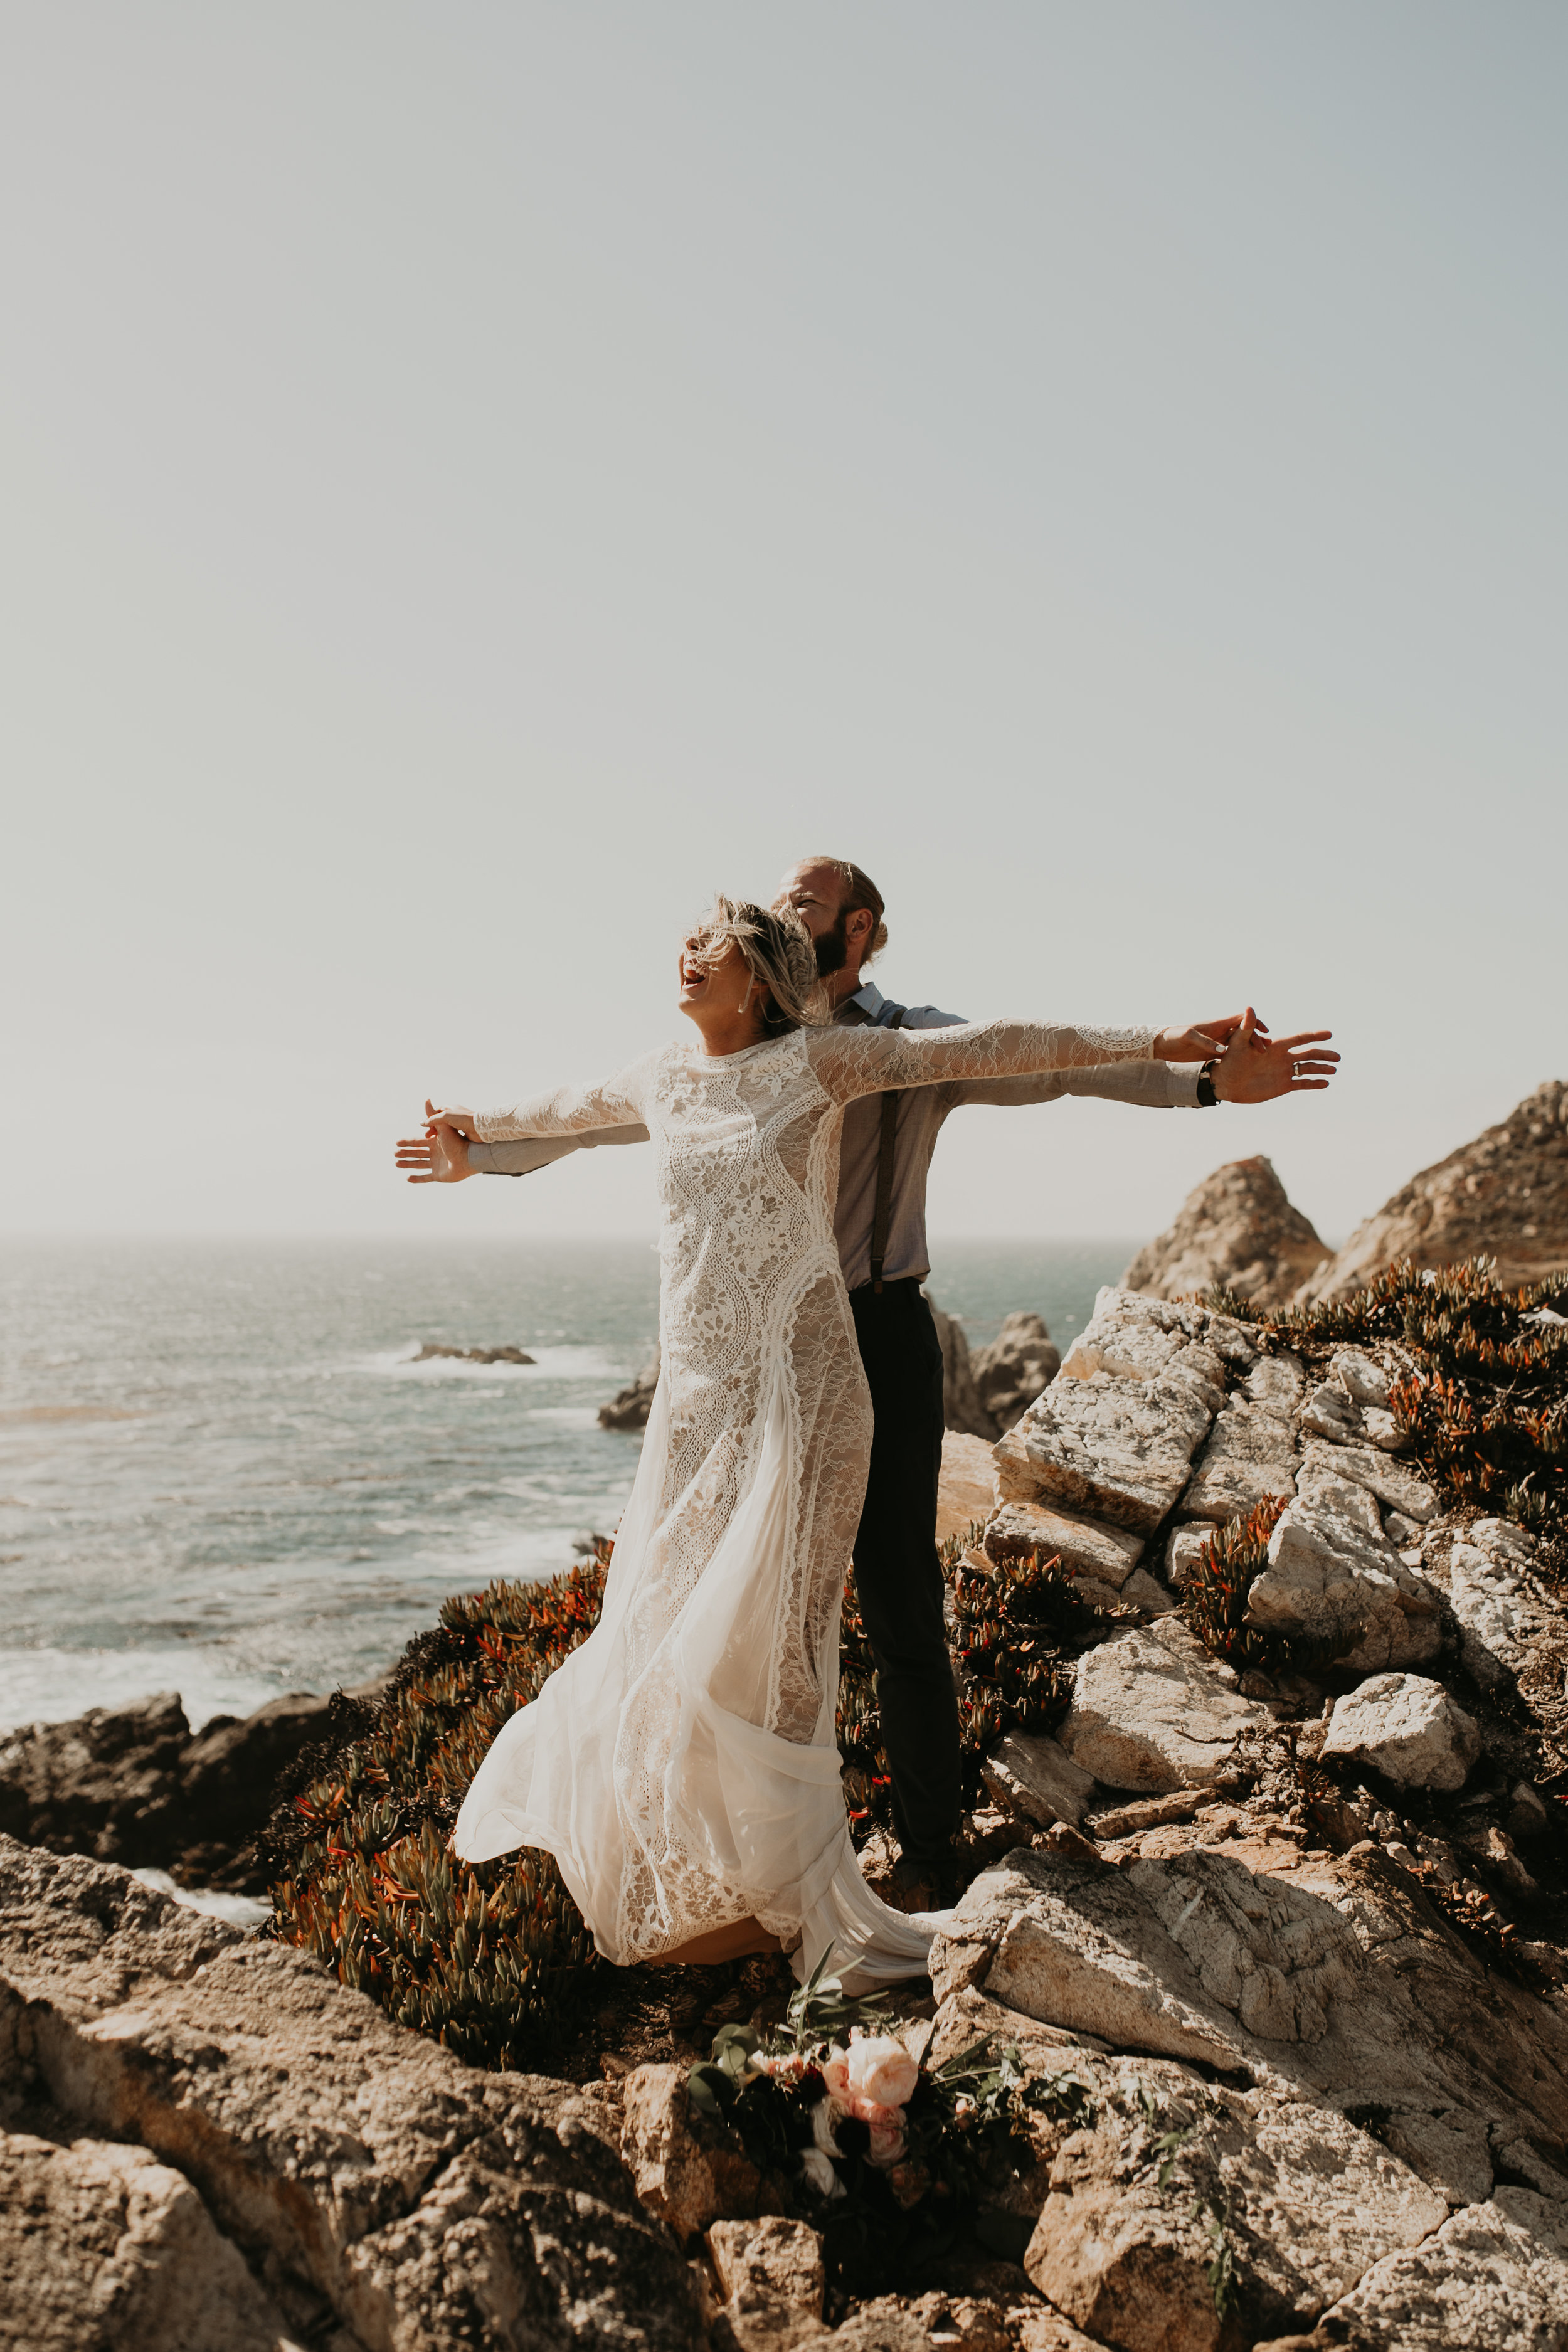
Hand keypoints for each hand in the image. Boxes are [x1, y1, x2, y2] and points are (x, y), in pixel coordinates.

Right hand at [395, 1101, 476, 1182]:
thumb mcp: (443, 1123)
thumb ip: (433, 1114)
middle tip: (394, 1153)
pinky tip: (407, 1178)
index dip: (407, 1141)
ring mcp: (437, 1165)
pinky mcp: (439, 1175)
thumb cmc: (457, 1139)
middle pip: (417, 1153)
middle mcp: (436, 1153)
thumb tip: (427, 1099)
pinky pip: (426, 1178)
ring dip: (407, 1164)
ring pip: (419, 1165)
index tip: (397, 1141)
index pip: (418, 1141)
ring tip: (396, 1164)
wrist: (469, 1155)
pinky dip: (417, 1178)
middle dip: (405, 1153)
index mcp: (436, 1141)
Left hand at [1152, 1013, 1263, 1061]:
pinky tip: (1246, 1066)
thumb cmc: (1173, 1037)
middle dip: (1255, 1039)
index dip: (1254, 1023)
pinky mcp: (1212, 1053)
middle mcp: (1219, 1032)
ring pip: (1239, 1044)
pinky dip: (1239, 1058)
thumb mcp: (1188, 1037)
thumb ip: (1206, 1043)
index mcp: (1216, 1025)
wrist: (1162, 1045)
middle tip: (1264, 1051)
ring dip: (1249, 1049)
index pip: (1240, 1019)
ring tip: (1260, 1058)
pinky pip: (1230, 1054)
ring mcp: (1216, 1042)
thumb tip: (1224, 1051)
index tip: (1265, 1032)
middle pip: (1243, 1033)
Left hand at [1210, 1008, 1338, 1102]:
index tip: (1329, 1033)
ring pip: (1307, 1068)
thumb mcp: (1239, 1043)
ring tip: (1334, 1070)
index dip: (1314, 1036)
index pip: (1299, 1039)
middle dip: (1323, 1054)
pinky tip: (1325, 1083)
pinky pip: (1302, 1084)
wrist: (1225, 1083)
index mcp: (1276, 1046)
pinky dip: (1313, 1084)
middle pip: (1308, 1053)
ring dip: (1321, 1068)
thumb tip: (1249, 1007)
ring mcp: (1283, 1072)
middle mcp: (1283, 1058)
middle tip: (1338, 1057)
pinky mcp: (1282, 1086)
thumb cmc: (1229, 1061)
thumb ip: (1247, 1027)